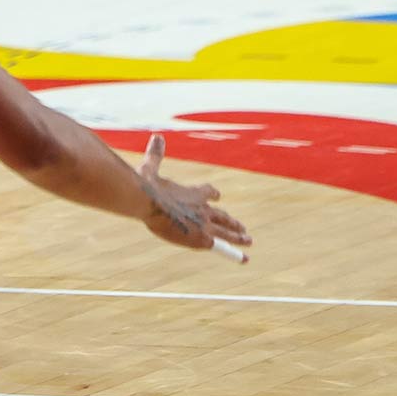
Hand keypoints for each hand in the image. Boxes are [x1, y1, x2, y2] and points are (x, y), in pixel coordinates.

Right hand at [136, 134, 251, 257]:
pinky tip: (244, 258)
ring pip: (226, 231)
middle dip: (232, 221)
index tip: (216, 195)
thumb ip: (156, 155)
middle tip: (242, 227)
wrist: (148, 200)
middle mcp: (202, 208)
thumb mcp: (150, 168)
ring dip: (238, 236)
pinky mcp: (201, 238)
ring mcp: (203, 224)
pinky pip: (221, 247)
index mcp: (192, 192)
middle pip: (222, 215)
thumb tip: (157, 137)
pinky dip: (233, 252)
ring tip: (249, 240)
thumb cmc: (147, 184)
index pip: (207, 192)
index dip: (211, 194)